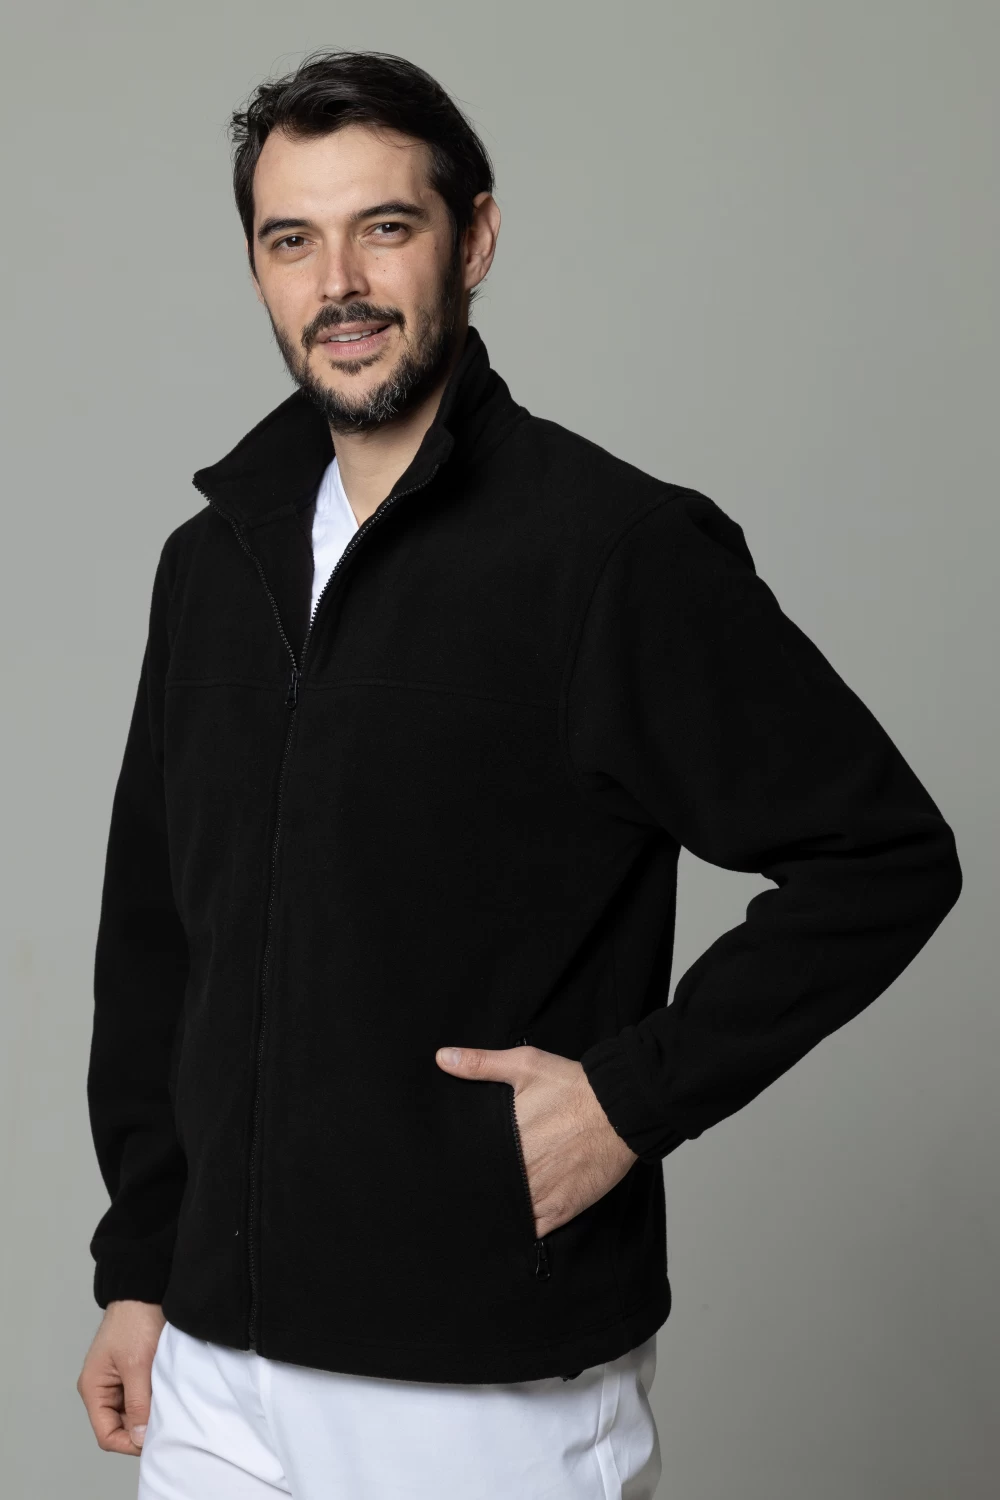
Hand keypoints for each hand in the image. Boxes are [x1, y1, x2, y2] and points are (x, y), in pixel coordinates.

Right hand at [77, 1299, 164, 1455]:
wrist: (145, 1291)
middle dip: (141, 1428)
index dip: (128, 1442)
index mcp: (94, 1389)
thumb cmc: (135, 1321)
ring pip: (132, 1413)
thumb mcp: (137, 1365)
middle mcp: (102, 1388)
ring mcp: (116, 1381)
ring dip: (148, 1413)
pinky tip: (166, 1394)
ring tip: (167, 1406)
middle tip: (166, 1423)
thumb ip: (138, 1403)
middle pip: (119, 1426)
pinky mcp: (131, 1373)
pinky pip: (140, 1398)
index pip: (106, 1433)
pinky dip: (152, 1400)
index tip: (153, 1440)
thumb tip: (138, 1438)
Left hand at [435, 1043, 638, 1237]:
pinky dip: (523, 1227)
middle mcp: (520, 1172)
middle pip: (488, 1188)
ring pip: (507, 1212)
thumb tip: (443, 1058)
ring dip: (499, 1207)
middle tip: (471, 1184)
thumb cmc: (573, 1086)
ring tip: (492, 1202)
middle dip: (480, 1185)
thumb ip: (481, 1064)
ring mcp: (540, 1195)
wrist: (621, 1109)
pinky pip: (533, 1230)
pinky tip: (515, 1221)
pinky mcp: (562, 1209)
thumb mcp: (525, 1065)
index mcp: (505, 1140)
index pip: (471, 1163)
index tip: (456, 1166)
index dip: (462, 1166)